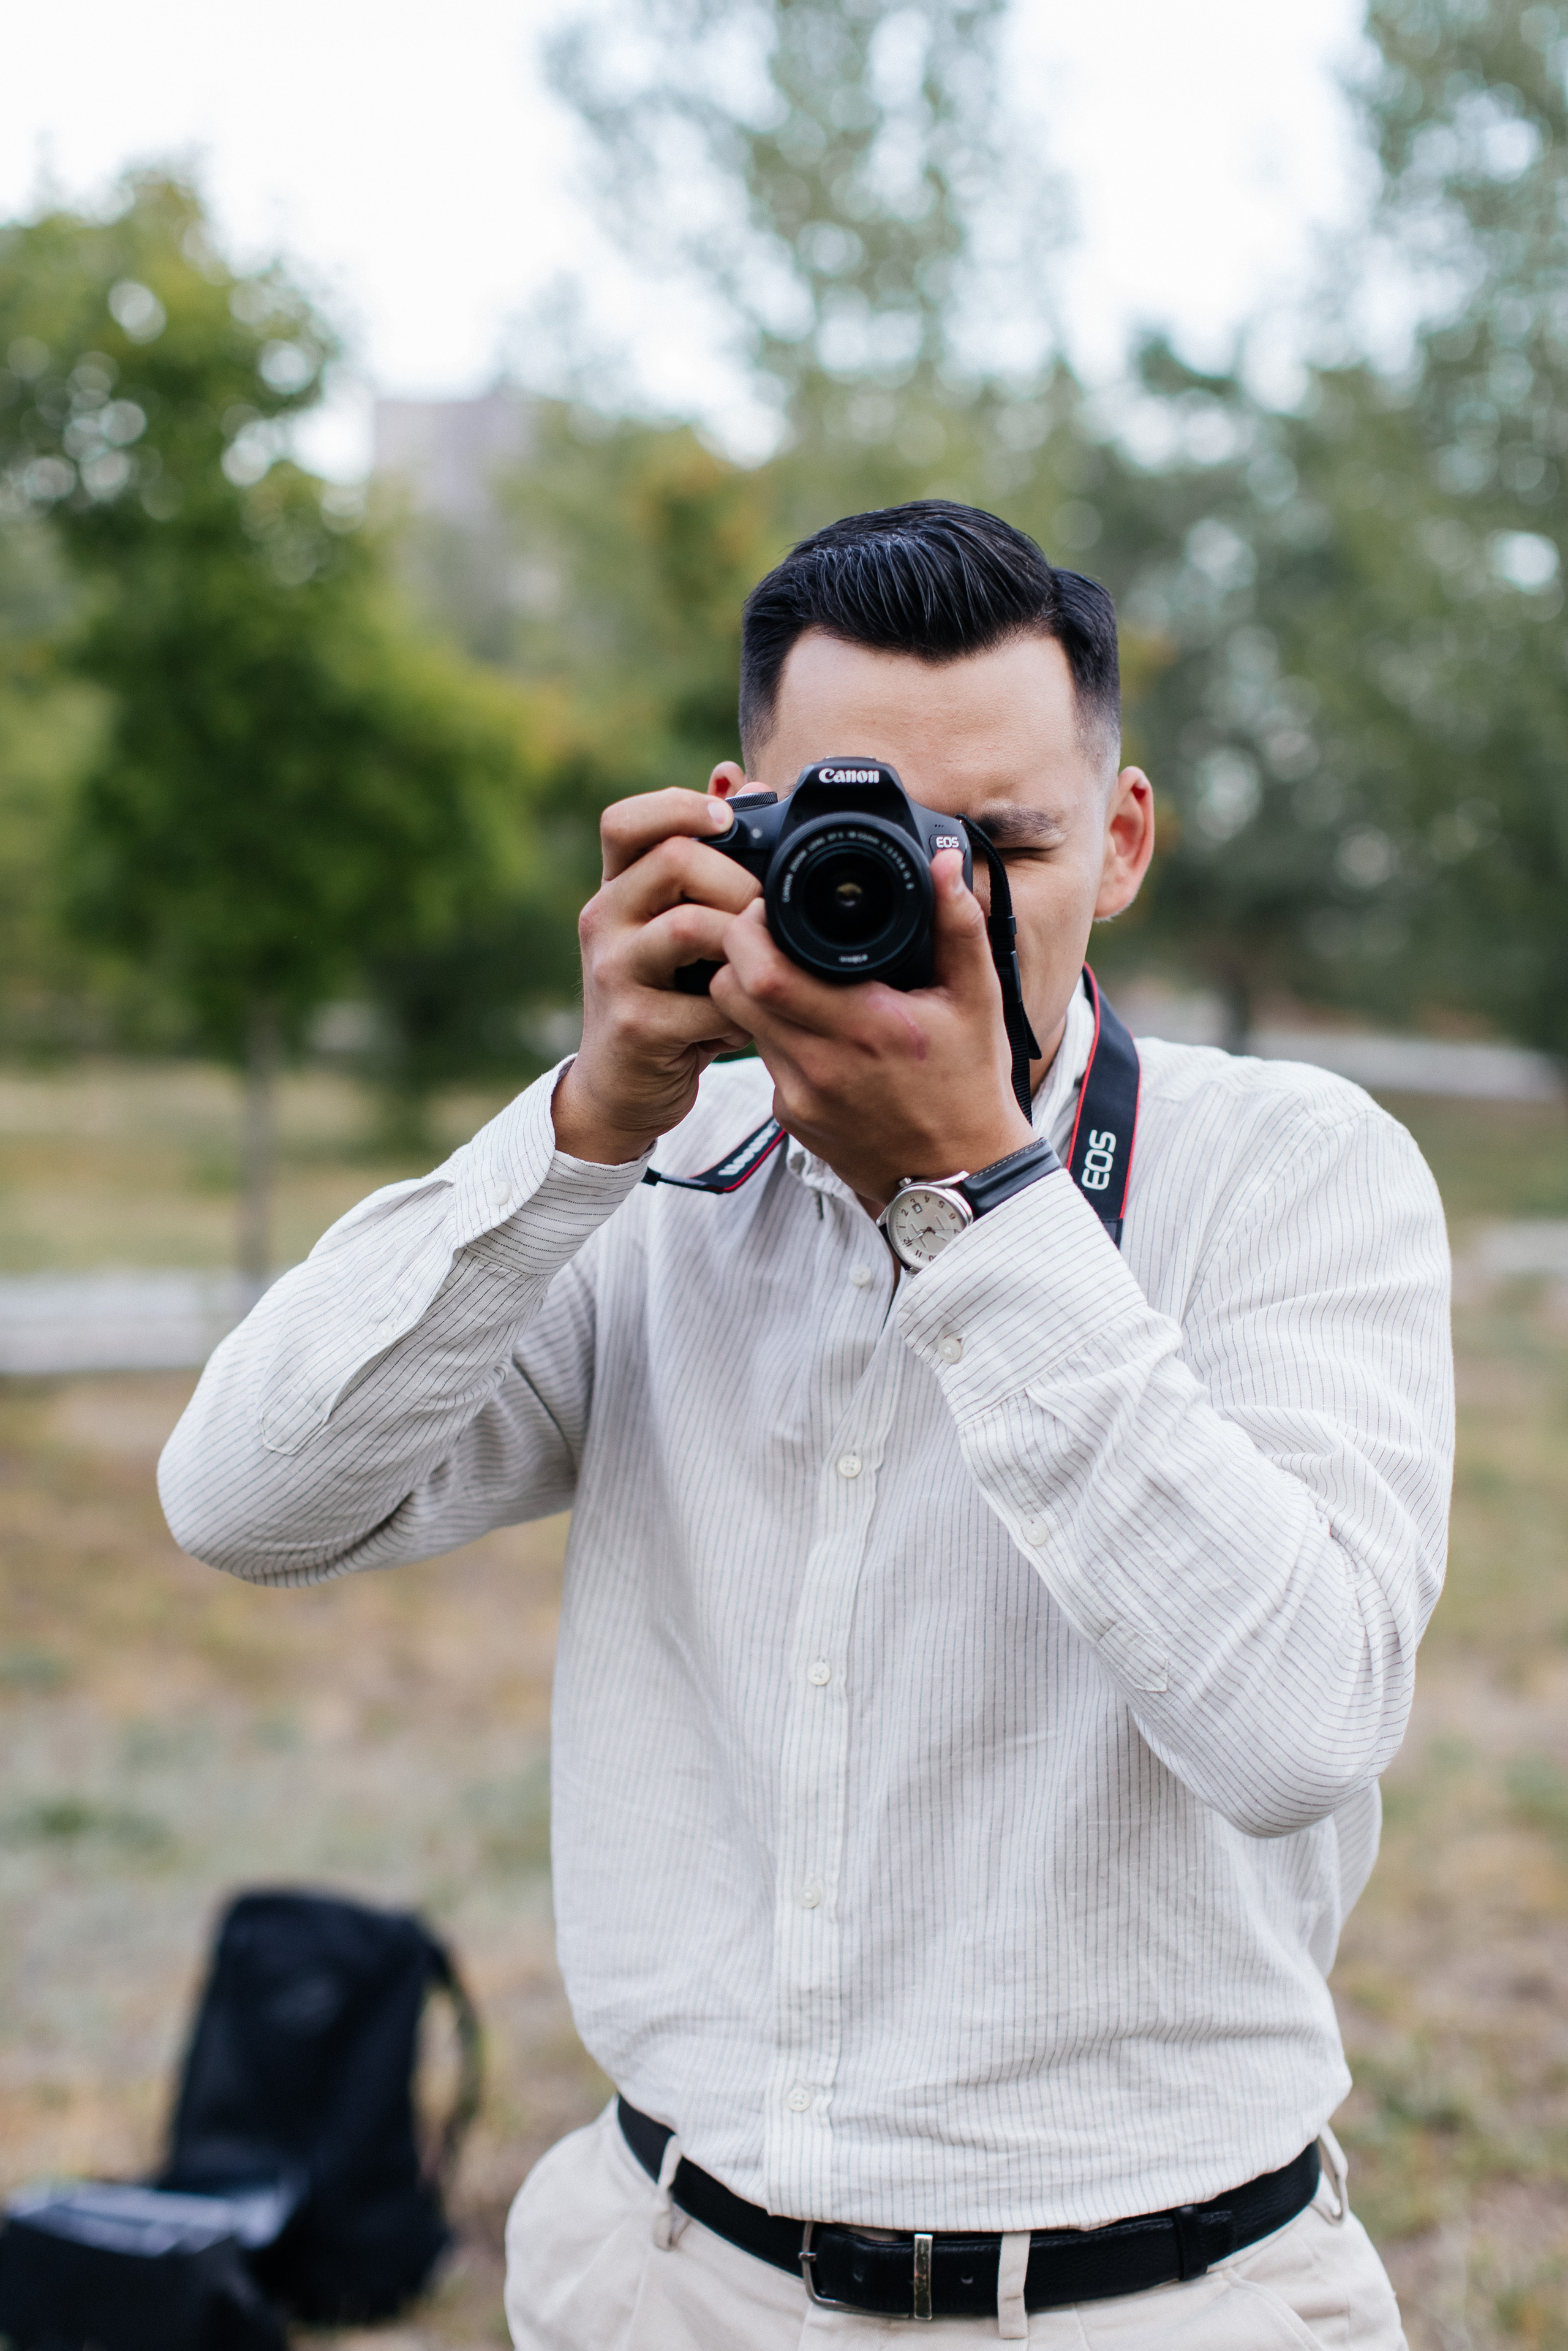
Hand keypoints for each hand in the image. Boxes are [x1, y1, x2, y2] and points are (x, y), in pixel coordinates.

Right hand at [552, 787, 760, 1163]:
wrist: (624, 1087)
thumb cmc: (668, 996)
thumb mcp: (682, 922)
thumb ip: (706, 856)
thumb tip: (737, 777)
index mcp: (617, 887)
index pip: (625, 820)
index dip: (680, 805)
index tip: (729, 820)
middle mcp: (604, 919)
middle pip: (674, 859)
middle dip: (742, 880)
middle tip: (770, 913)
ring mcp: (613, 972)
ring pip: (690, 925)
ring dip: (746, 939)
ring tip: (764, 962)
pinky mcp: (635, 1025)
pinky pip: (708, 1000)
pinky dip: (744, 1006)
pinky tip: (750, 1018)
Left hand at [710, 850, 1034, 1209]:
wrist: (960, 1179)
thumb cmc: (971, 1086)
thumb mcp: (978, 1000)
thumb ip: (959, 926)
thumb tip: (946, 863)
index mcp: (865, 1027)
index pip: (761, 970)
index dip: (747, 930)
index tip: (766, 907)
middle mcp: (822, 1066)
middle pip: (731, 992)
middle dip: (737, 955)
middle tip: (766, 934)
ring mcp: (800, 1098)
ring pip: (742, 1025)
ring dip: (755, 995)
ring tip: (792, 977)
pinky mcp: (791, 1121)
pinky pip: (764, 1062)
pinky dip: (776, 1037)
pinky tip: (812, 1030)